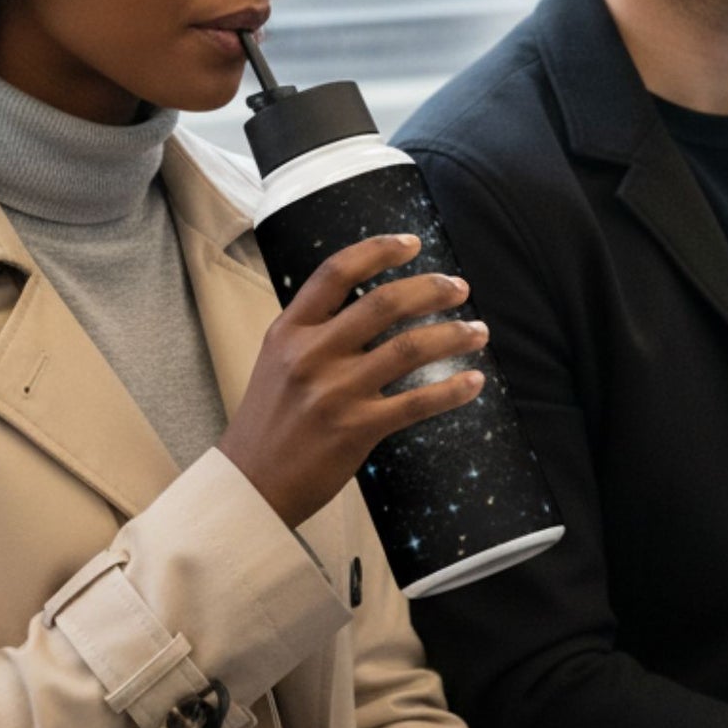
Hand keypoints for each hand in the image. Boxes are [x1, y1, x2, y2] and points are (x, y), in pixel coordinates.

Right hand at [222, 234, 486, 528]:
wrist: (249, 484)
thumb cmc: (269, 420)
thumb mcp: (277, 360)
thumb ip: (314, 330)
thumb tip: (371, 304)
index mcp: (290, 330)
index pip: (336, 272)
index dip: (378, 250)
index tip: (412, 243)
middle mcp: (311, 354)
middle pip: (383, 303)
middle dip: (430, 289)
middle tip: (459, 287)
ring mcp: (335, 392)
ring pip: (408, 348)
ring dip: (452, 335)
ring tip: (478, 331)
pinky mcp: (356, 430)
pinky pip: (415, 402)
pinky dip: (450, 390)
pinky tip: (473, 381)